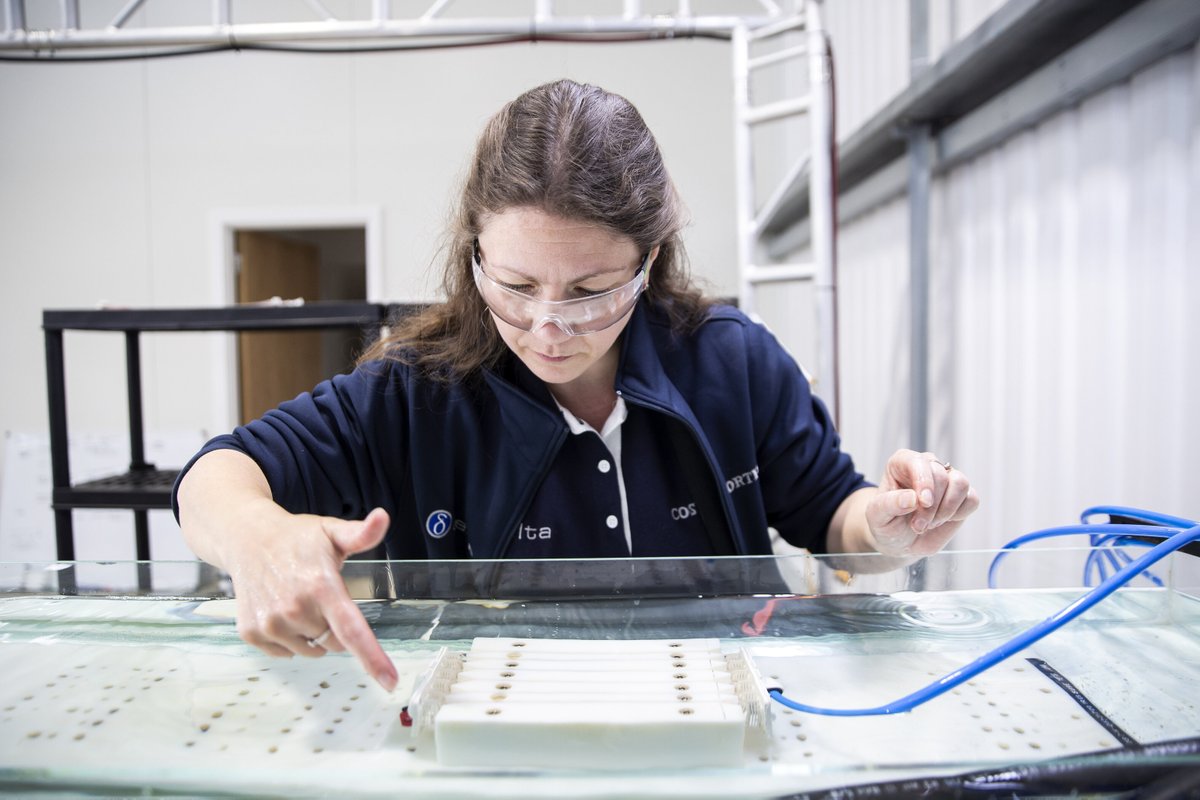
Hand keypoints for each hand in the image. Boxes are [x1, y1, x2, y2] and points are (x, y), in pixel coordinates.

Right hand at [225, 505, 398, 691]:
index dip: (373, 658)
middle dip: (335, 626)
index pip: (352, 630)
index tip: (391, 682)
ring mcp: (270, 623)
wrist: (246, 538)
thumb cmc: (297, 537)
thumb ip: (362, 533)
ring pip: (311, 649)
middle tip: (321, 595)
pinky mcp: (251, 633)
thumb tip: (383, 517)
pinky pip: (285, 652)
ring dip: (312, 632)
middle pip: (334, 642)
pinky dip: (290, 638)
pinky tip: (281, 609)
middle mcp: (295, 608)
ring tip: (299, 598)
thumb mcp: (332, 531)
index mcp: (321, 586)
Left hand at [865, 450, 979, 557]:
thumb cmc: (886, 523)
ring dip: (947, 509)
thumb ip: (890, 504)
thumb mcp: (877, 516)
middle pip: (941, 476)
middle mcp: (926, 465)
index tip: (923, 503)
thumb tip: (911, 498)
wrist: (899, 540)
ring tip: (930, 524)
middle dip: (931, 507)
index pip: (919, 463)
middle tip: (918, 526)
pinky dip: (959, 514)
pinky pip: (972, 499)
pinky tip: (943, 521)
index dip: (924, 482)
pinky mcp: (962, 496)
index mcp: (902, 462)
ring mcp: (947, 479)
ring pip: (961, 484)